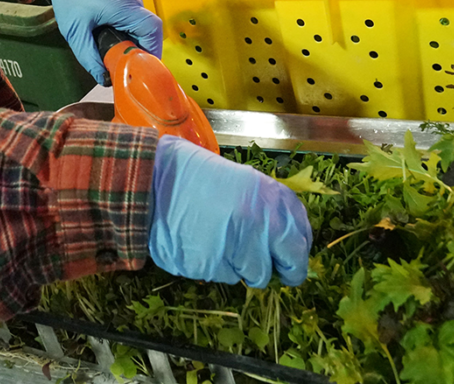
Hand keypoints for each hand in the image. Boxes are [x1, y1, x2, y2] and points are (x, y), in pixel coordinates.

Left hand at [46, 0, 161, 85]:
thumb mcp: (75, 31)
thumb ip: (89, 57)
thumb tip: (104, 78)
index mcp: (124, 6)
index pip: (152, 31)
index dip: (152, 51)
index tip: (141, 67)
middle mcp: (133, 1)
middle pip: (151, 32)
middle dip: (141, 51)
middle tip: (126, 65)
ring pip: (144, 27)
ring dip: (134, 42)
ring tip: (116, 54)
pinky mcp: (128, 0)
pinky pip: (136, 21)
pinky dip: (130, 33)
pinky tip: (114, 40)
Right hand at [149, 136, 311, 287]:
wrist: (154, 181)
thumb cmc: (200, 178)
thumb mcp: (246, 181)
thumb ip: (271, 211)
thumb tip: (288, 243)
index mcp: (271, 201)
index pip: (299, 244)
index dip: (295, 257)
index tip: (290, 261)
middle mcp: (258, 225)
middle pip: (282, 268)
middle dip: (275, 270)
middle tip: (263, 265)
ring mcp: (234, 247)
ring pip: (252, 275)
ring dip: (240, 265)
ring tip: (219, 241)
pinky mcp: (209, 265)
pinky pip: (223, 275)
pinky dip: (215, 265)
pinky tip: (201, 243)